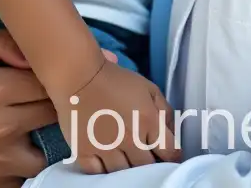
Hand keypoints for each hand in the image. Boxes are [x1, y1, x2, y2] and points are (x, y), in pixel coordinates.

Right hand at [0, 24, 56, 186]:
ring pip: (52, 146)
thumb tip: (35, 54)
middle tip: (52, 88)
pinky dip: (37, 157)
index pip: (45, 80)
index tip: (55, 67)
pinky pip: (32, 172)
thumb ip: (5, 41)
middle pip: (52, 111)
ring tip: (42, 114)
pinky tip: (32, 139)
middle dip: (58, 98)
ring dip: (52, 130)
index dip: (55, 71)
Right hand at [54, 60, 179, 173]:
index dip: (171, 155)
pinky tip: (106, 160)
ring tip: (125, 155)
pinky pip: (98, 174)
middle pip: (147, 166)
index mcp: (148, 122)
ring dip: (127, 166)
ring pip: (124, 173)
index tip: (166, 153)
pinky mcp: (85, 154)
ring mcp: (106, 150)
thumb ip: (164, 110)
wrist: (79, 76)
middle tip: (144, 152)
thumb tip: (170, 132)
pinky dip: (103, 170)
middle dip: (149, 160)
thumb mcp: (148, 88)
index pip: (169, 152)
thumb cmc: (116, 79)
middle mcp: (129, 140)